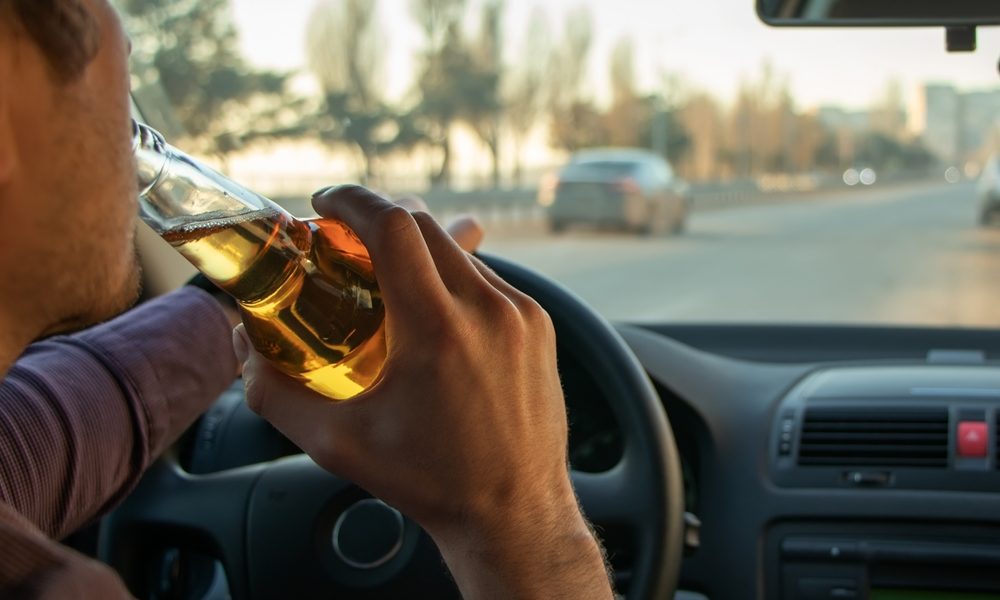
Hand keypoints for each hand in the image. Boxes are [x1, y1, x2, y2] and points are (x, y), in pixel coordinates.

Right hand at [233, 186, 611, 598]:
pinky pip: (486, 281)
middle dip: (377, 220)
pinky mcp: (540, 326)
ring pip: (457, 252)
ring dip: (416, 253)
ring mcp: (521, 315)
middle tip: (344, 241)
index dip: (351, 200)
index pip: (393, 225)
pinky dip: (451, 280)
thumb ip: (276, 393)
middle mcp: (487, 310)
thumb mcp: (338, 444)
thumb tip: (244, 351)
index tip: (324, 203)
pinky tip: (431, 314)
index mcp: (437, 329)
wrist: (514, 513)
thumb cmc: (431, 481)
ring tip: (385, 284)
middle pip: (424, 226)